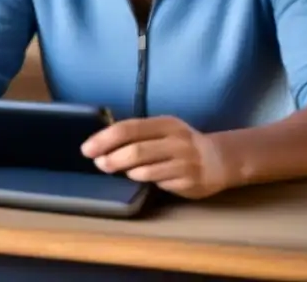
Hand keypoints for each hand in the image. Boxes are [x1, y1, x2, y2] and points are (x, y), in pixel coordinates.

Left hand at [82, 116, 230, 199]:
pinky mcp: (190, 182)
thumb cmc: (180, 143)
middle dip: (111, 158)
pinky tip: (141, 179)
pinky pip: (159, 183)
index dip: (104, 139)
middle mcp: (176, 141)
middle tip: (98, 164)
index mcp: (165, 124)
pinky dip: (145, 181)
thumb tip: (102, 143)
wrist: (220, 160)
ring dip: (126, 172)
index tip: (86, 149)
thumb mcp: (162, 130)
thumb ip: (138, 133)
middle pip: (136, 151)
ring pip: (145, 170)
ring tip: (117, 171)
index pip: (129, 128)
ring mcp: (185, 163)